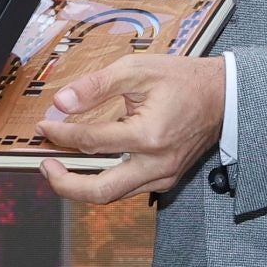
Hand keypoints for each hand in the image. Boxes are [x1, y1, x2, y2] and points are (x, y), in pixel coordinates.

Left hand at [36, 54, 225, 204]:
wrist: (222, 96)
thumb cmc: (181, 80)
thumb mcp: (136, 70)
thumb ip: (96, 85)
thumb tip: (62, 102)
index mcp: (149, 135)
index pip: (91, 142)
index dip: (61, 135)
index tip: (45, 127)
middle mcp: (156, 163)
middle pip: (100, 190)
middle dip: (65, 183)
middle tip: (45, 167)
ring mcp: (162, 176)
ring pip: (113, 196)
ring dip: (81, 187)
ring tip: (59, 169)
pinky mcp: (165, 179)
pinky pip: (128, 190)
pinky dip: (104, 182)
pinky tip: (89, 167)